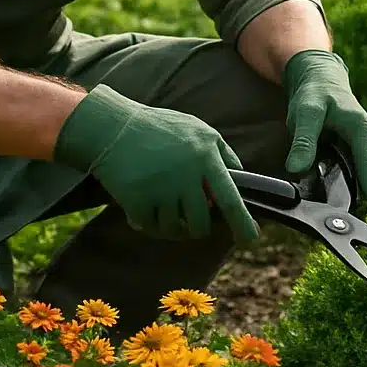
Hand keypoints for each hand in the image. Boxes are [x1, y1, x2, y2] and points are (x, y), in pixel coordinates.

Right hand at [52, 84, 258, 243]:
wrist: (114, 127)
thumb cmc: (161, 128)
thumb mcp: (199, 129)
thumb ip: (222, 153)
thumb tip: (240, 180)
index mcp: (205, 156)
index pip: (230, 198)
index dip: (242, 222)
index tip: (252, 239)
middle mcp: (186, 175)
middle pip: (201, 223)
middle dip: (198, 228)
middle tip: (191, 220)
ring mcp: (161, 189)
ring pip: (175, 230)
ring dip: (172, 226)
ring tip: (164, 208)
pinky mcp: (137, 201)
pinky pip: (151, 228)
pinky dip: (149, 223)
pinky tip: (143, 206)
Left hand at [282, 49, 366, 199]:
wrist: (317, 76)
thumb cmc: (314, 92)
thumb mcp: (306, 113)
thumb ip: (303, 141)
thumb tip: (296, 170)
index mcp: (362, 131)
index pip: (366, 169)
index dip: (360, 192)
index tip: (349, 215)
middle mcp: (365, 141)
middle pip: (358, 177)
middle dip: (343, 194)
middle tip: (325, 213)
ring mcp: (357, 146)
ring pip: (348, 175)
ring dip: (335, 188)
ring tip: (319, 204)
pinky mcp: (347, 149)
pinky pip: (341, 170)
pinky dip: (329, 178)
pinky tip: (316, 187)